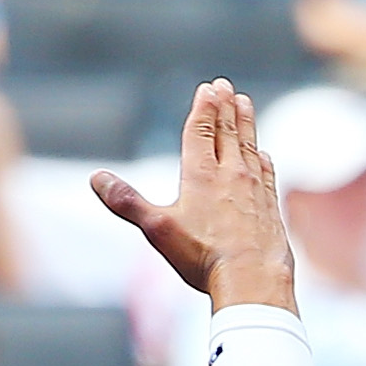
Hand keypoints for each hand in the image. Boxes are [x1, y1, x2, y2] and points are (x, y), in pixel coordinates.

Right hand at [93, 79, 295, 311]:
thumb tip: (96, 178)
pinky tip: (263, 154)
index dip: (203, 108)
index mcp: (201, 175)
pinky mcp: (269, 208)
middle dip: (224, 107)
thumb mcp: (157, 228)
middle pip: (226, 132)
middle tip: (226, 86)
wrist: (253, 280)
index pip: (201, 132)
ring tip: (246, 103)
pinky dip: (263, 158)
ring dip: (246, 123)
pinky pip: (266, 174)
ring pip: (249, 147)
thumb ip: (127, 202)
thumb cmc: (203, 257)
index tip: (209, 88)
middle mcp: (230, 175)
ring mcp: (254, 190)